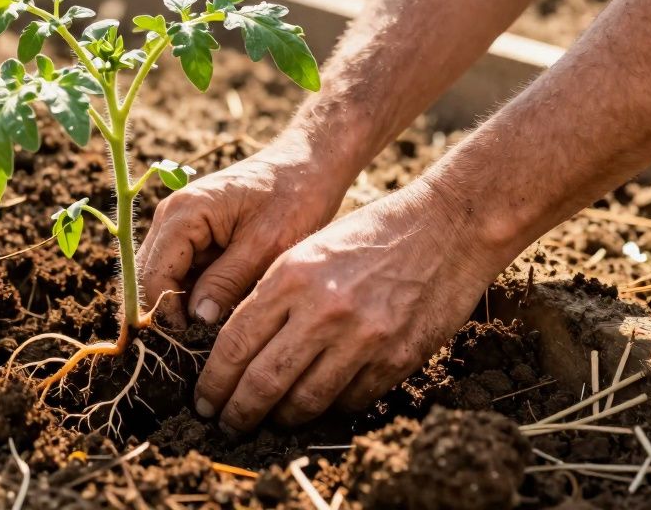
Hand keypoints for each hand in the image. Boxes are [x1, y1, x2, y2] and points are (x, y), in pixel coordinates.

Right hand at [137, 132, 351, 328]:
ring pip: (163, 277)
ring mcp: (180, 223)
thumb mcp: (265, 245)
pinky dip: (194, 293)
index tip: (193, 343)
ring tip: (208, 335)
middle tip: (195, 348)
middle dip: (167, 314)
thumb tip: (197, 321)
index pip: (153, 276)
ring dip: (181, 305)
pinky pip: (182, 270)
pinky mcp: (194, 233)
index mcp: (183, 213)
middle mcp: (170, 216)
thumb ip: (227, 282)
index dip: (167, 315)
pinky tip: (216, 314)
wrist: (310, 165)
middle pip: (149, 277)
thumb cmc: (293, 197)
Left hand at [193, 182, 500, 432]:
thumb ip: (274, 295)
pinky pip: (350, 401)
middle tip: (226, 424)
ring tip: (269, 421)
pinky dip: (329, 409)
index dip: (214, 381)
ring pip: (305, 402)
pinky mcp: (396, 358)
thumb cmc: (371, 234)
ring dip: (280, 419)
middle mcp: (323, 311)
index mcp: (291, 277)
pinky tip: (317, 406)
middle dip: (237, 412)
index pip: (235, 344)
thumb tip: (238, 349)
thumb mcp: (308, 250)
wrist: (447, 227)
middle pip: (263, 382)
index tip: (203, 399)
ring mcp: (362, 338)